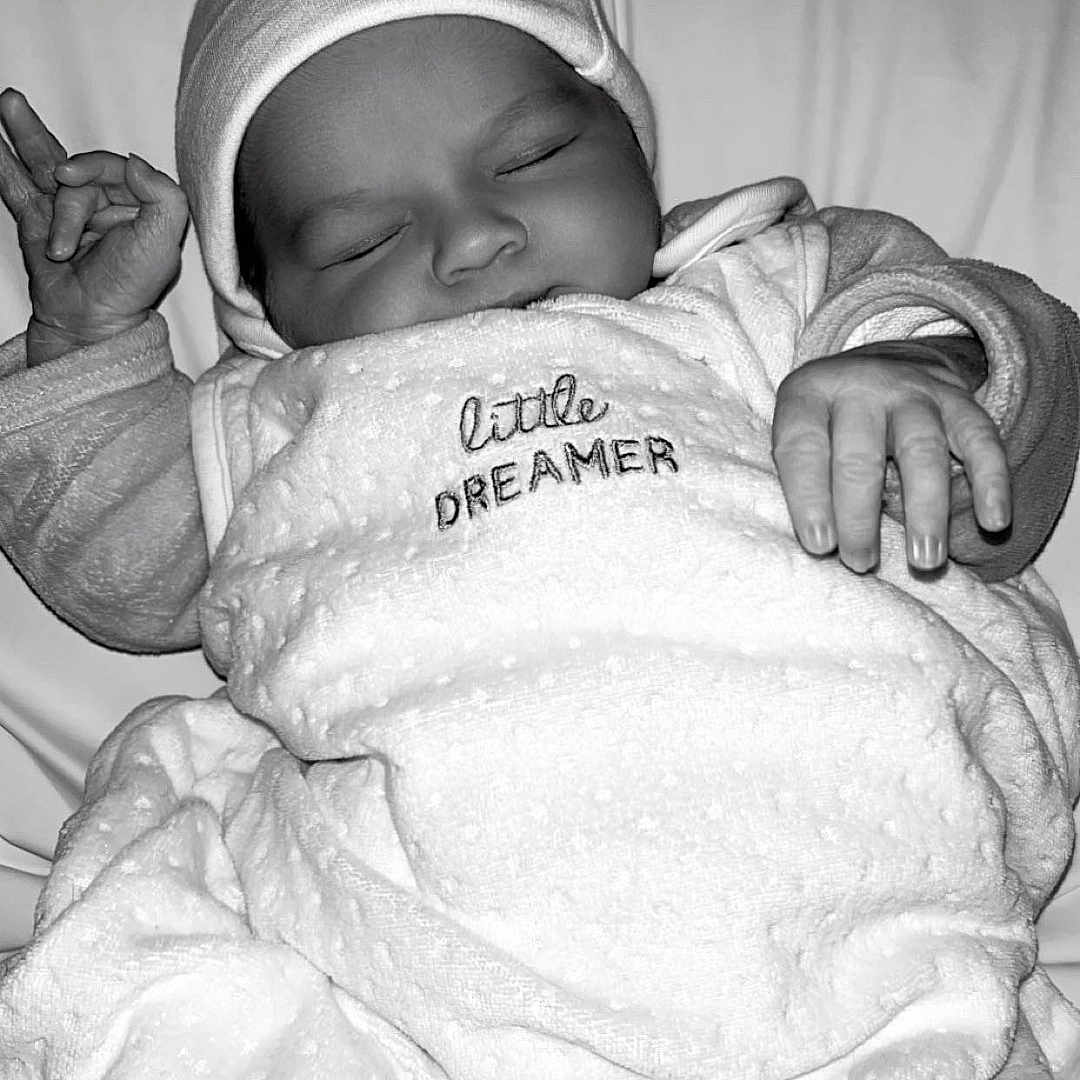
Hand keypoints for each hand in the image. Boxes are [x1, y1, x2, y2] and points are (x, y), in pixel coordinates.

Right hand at [0, 88, 187, 365]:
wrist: (88, 318)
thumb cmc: (129, 287)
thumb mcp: (162, 243)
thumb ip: (164, 196)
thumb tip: (135, 161)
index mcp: (141, 207)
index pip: (117, 168)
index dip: (95, 168)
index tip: (73, 180)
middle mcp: (105, 205)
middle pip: (80, 171)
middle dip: (70, 190)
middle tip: (61, 191)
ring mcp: (68, 211)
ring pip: (46, 165)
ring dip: (26, 134)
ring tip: (9, 101)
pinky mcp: (37, 221)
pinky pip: (16, 185)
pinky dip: (3, 162)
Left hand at [772, 338, 1010, 572]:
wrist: (878, 369)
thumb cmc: (826, 423)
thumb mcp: (796, 434)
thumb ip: (800, 479)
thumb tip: (818, 546)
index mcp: (808, 395)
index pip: (803, 449)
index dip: (809, 500)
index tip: (820, 546)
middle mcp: (860, 386)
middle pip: (859, 456)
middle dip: (859, 517)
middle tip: (861, 563)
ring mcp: (912, 390)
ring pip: (921, 450)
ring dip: (925, 510)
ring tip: (924, 561)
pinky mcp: (958, 400)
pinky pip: (981, 440)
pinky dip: (992, 482)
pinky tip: (994, 521)